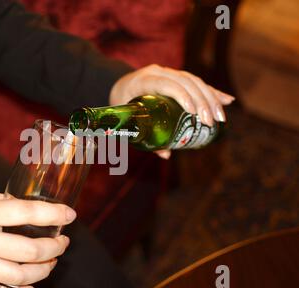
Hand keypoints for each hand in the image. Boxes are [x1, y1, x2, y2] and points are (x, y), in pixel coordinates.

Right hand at [0, 192, 75, 287]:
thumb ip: (3, 203)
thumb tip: (30, 209)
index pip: (27, 213)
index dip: (54, 213)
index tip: (69, 214)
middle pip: (29, 252)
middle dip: (55, 247)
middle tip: (62, 241)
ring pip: (20, 277)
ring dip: (44, 271)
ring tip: (52, 261)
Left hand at [110, 64, 234, 158]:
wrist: (119, 86)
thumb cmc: (122, 106)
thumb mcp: (128, 119)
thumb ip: (145, 136)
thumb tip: (166, 154)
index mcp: (143, 81)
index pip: (164, 84)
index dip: (180, 95)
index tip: (192, 111)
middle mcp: (157, 72)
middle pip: (184, 82)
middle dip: (201, 101)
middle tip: (210, 122)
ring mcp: (168, 72)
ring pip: (193, 81)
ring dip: (210, 98)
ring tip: (220, 117)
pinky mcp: (177, 76)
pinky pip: (197, 82)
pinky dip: (212, 92)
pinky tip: (227, 101)